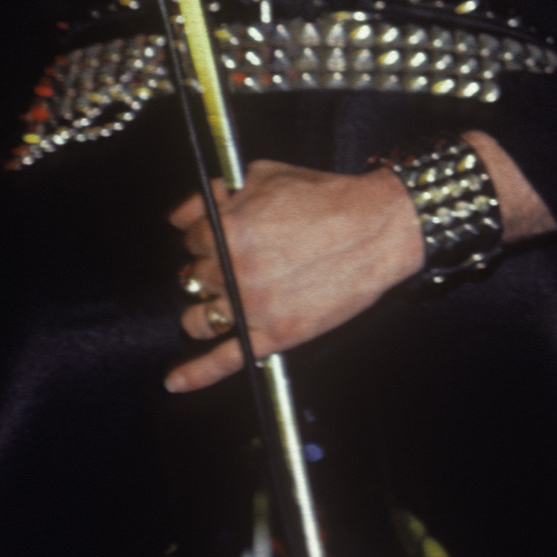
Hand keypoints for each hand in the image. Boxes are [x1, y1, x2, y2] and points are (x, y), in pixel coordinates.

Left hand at [164, 158, 424, 393]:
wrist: (379, 227)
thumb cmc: (329, 199)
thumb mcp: (268, 175)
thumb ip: (216, 192)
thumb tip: (180, 215)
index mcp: (227, 229)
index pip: (191, 240)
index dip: (207, 236)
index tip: (223, 237)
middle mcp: (233, 270)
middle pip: (195, 277)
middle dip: (211, 269)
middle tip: (238, 262)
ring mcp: (252, 306)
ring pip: (199, 319)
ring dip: (201, 312)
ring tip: (217, 304)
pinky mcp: (275, 334)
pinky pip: (226, 359)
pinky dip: (197, 374)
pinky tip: (177, 381)